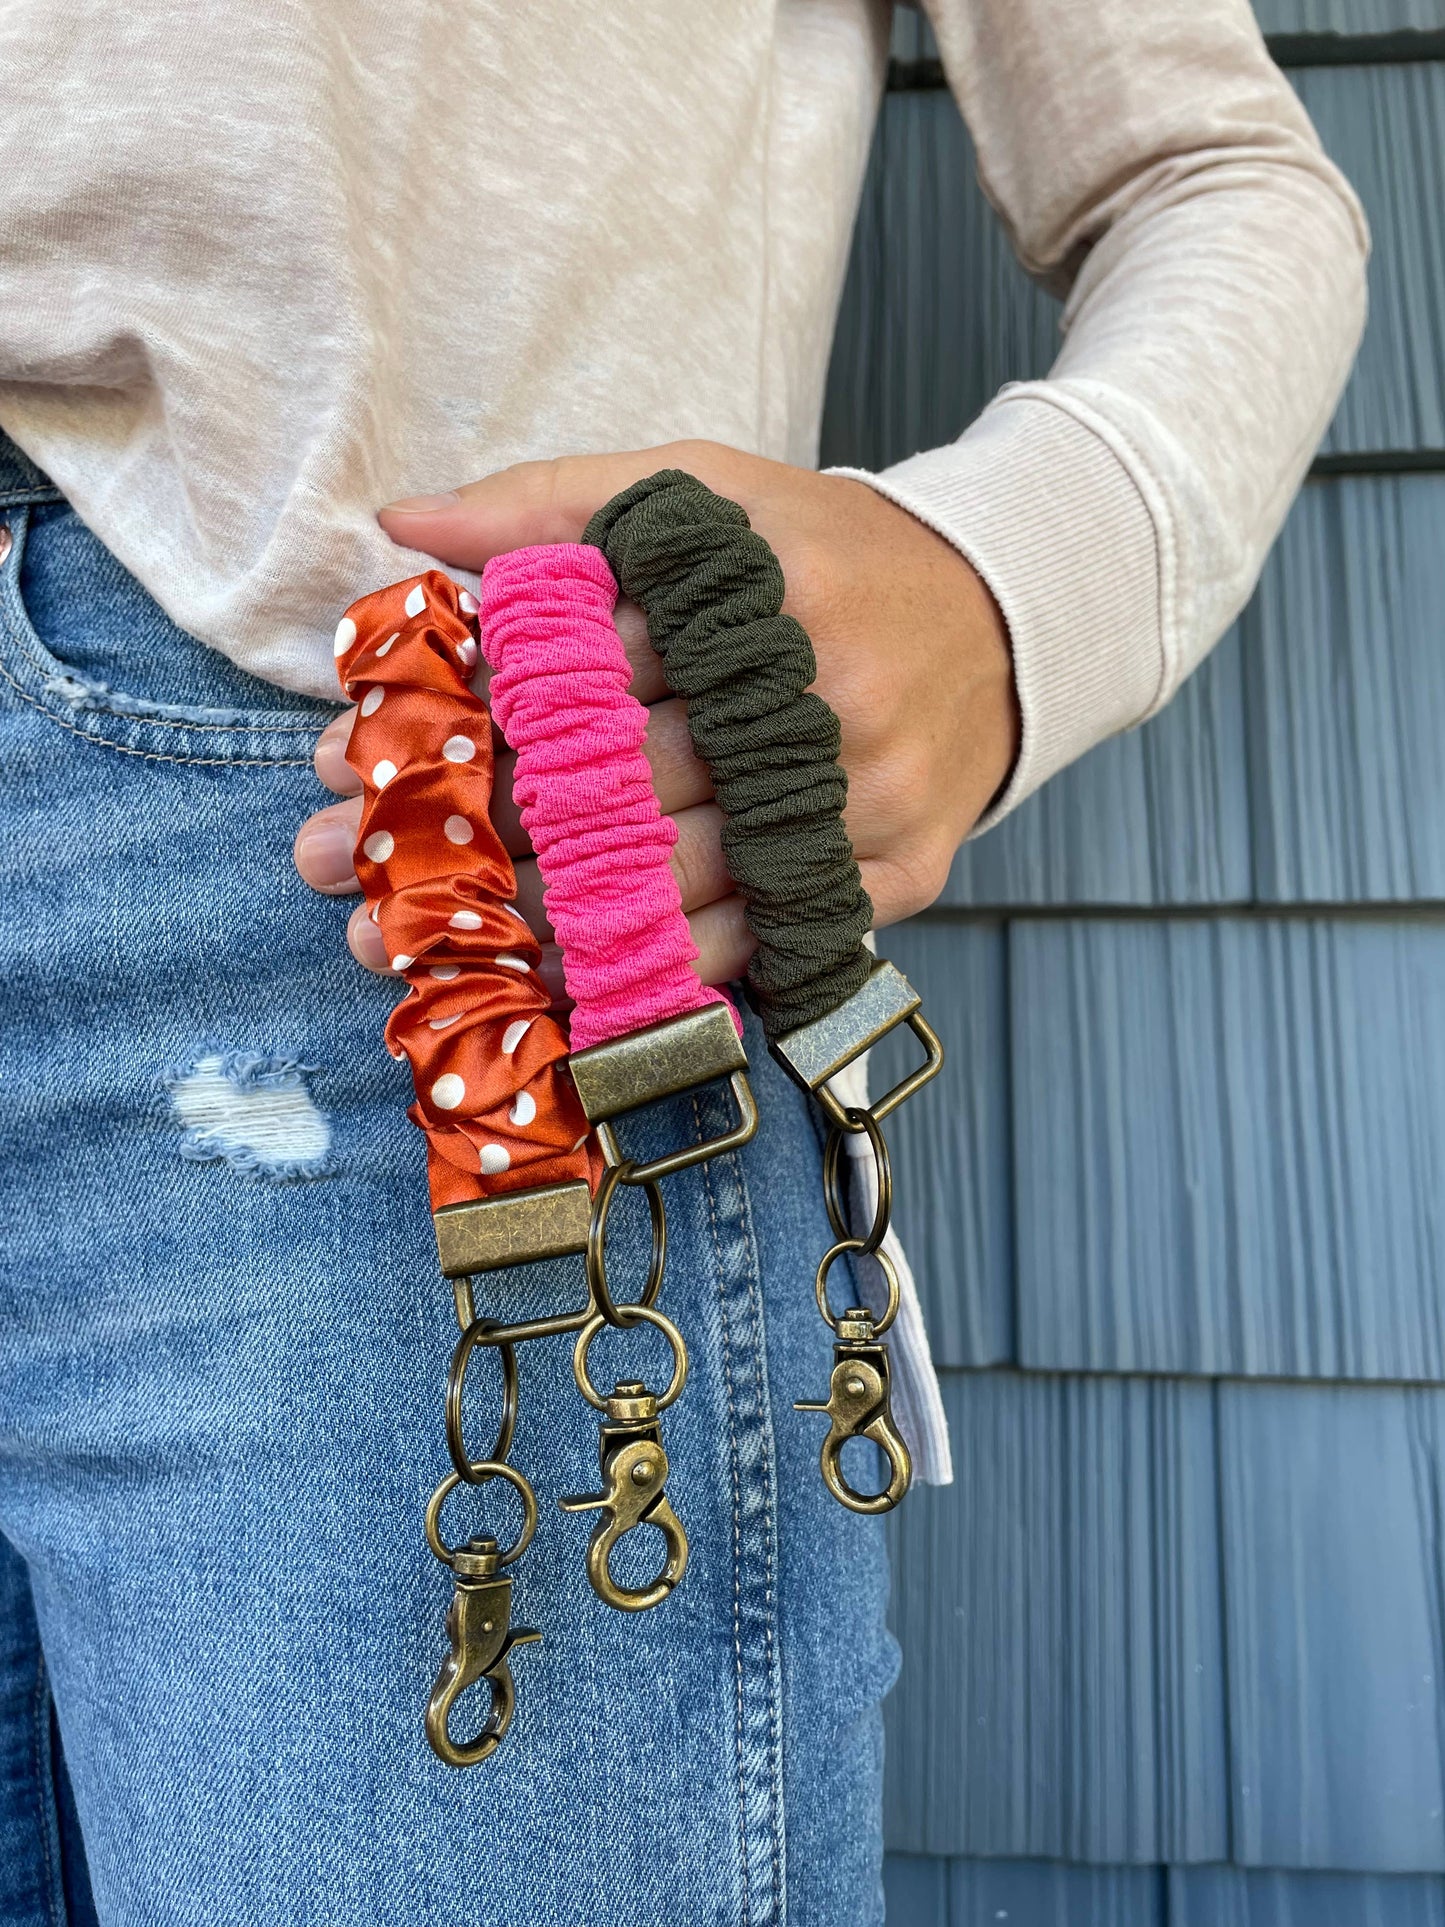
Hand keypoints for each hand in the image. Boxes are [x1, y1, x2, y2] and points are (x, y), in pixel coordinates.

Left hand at [292, 440, 1018, 987]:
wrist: (999, 624)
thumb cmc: (820, 558)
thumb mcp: (703, 495)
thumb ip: (552, 503)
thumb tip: (401, 522)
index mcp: (757, 588)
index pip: (579, 666)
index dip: (454, 718)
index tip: (345, 757)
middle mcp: (817, 697)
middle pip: (613, 785)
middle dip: (465, 831)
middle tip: (336, 865)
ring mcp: (865, 799)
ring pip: (676, 880)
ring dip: (537, 921)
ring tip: (420, 944)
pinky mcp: (897, 874)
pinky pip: (756, 940)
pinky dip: (654, 968)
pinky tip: (560, 980)